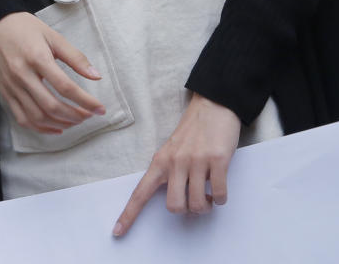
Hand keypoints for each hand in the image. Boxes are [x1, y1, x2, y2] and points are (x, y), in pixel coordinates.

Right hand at [0, 11, 104, 132]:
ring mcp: (12, 86)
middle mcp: (22, 74)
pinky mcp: (5, 92)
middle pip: (51, 106)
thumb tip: (96, 76)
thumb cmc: (24, 28)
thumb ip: (75, 57)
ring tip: (75, 121)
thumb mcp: (52, 36)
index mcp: (37, 57)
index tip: (100, 109)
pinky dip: (40, 128)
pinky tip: (55, 127)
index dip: (85, 101)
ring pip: (37, 116)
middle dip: (74, 115)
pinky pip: (22, 118)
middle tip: (88, 115)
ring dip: (60, 124)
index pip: (65, 87)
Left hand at [113, 92, 241, 236]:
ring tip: (209, 194)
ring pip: (198, 204)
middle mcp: (175, 162)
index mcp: (160, 160)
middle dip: (187, 210)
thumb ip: (170, 173)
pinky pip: (220, 195)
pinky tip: (219, 188)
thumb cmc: (193, 131)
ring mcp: (196, 161)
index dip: (129, 215)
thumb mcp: (172, 149)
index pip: (141, 192)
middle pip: (174, 207)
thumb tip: (176, 202)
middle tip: (195, 199)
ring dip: (206, 206)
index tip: (117, 232)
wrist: (213, 105)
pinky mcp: (217, 160)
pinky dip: (221, 198)